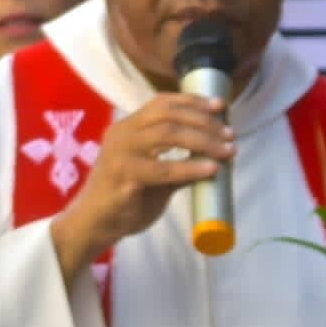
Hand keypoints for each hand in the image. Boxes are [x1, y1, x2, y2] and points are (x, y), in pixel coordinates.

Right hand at [49, 91, 232, 273]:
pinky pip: (163, 169)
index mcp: (128, 128)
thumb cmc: (126, 200)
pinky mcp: (123, 178)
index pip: (162, 103)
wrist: (95, 225)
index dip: (193, 101)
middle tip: (230, 134)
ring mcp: (121, 154)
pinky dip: (190, 167)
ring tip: (227, 151)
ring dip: (203, 141)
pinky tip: (210, 170)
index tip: (221, 106)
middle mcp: (122, 134)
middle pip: (168, 115)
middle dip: (204, 122)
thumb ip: (180, 162)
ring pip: (167, 134)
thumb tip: (217, 155)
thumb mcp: (158, 176)